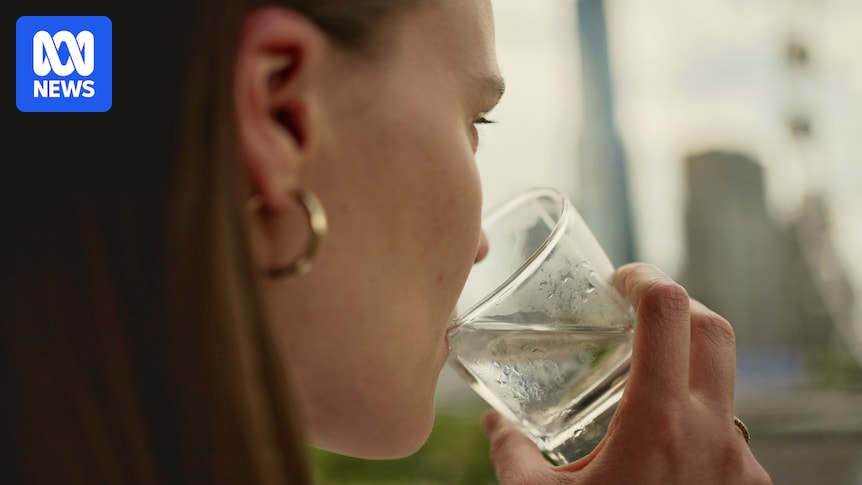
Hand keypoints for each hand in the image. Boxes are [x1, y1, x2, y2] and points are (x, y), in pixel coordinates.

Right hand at [482, 263, 772, 484]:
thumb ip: (512, 453)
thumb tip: (496, 422)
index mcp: (659, 424)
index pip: (669, 312)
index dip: (646, 278)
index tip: (620, 279)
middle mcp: (714, 435)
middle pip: (715, 330)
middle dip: (676, 306)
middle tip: (634, 312)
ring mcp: (741, 464)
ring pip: (726, 384)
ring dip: (688, 367)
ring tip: (641, 384)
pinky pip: (729, 432)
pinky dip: (698, 419)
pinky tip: (661, 448)